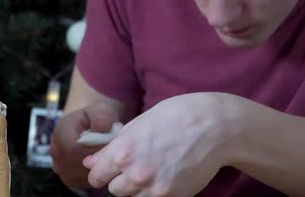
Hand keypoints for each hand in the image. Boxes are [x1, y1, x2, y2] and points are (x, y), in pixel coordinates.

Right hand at [50, 103, 121, 188]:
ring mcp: (59, 167)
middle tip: (112, 154)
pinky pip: (83, 183)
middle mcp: (56, 152)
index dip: (94, 151)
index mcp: (61, 133)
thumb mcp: (99, 110)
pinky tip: (101, 166)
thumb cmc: (94, 118)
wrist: (85, 127)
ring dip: (97, 170)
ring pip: (81, 176)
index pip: (74, 150)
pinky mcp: (67, 178)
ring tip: (106, 158)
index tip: (110, 147)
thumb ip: (101, 116)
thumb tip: (102, 128)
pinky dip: (95, 177)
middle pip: (78, 166)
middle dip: (98, 162)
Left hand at [83, 93, 239, 196]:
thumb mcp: (138, 124)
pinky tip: (166, 175)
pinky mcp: (172, 196)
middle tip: (136, 165)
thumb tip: (90, 161)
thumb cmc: (175, 117)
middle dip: (120, 179)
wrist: (214, 126)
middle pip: (114, 190)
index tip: (105, 170)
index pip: (96, 175)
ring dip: (138, 188)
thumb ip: (112, 146)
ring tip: (153, 169)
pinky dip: (155, 193)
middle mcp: (135, 173)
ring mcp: (155, 188)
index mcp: (123, 151)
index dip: (100, 172)